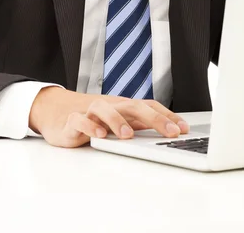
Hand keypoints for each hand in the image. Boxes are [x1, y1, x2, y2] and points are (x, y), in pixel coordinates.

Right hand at [29, 87, 189, 147]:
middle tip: (171, 132)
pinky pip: (80, 120)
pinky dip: (89, 125)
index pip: (149, 106)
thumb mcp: (120, 122)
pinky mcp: (72, 121)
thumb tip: (168, 132)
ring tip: (129, 136)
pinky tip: (98, 135)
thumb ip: (140, 126)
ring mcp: (91, 112)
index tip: (184, 128)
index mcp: (124, 107)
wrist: (59, 113)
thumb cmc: (95, 119)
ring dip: (118, 121)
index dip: (167, 116)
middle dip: (155, 119)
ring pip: (105, 109)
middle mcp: (111, 106)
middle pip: (133, 106)